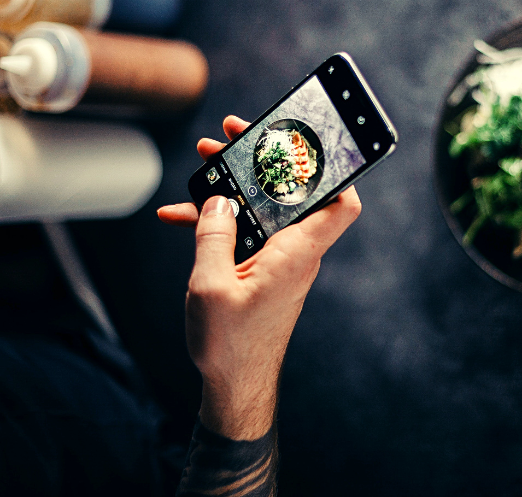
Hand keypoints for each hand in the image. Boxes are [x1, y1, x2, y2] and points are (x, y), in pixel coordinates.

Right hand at [158, 116, 360, 439]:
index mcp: (296, 252)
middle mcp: (295, 252)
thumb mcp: (210, 285)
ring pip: (264, 209)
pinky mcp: (263, 270)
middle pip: (293, 192)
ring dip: (236, 185)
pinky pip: (247, 233)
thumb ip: (214, 234)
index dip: (337, 172)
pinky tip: (180, 215)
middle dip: (263, 159)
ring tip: (203, 162)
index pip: (341, 205)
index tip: (311, 143)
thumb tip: (220, 198)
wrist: (235, 386)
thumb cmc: (230, 345)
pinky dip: (220, 222)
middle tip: (231, 135)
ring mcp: (280, 260)